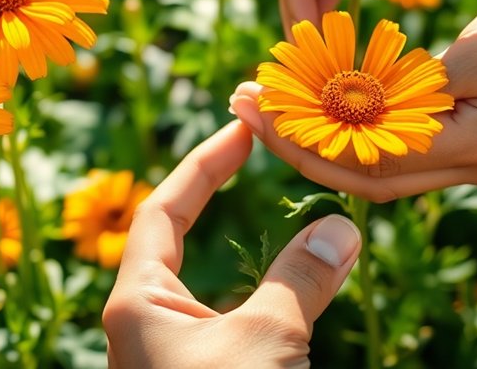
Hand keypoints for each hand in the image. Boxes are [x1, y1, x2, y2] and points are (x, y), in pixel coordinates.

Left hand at [103, 121, 361, 367]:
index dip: (203, 164)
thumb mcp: (266, 338)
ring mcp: (167, 353)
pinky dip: (259, 298)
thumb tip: (340, 227)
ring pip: (208, 285)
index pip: (161, 210)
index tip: (242, 128)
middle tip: (258, 151)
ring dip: (249, 253)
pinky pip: (227, 322)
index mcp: (136, 301)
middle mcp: (143, 322)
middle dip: (216, 193)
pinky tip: (293, 287)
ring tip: (293, 216)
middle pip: (178, 240)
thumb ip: (299, 280)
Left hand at [233, 0, 476, 201]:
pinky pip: (395, 153)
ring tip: (259, 104)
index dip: (305, 137)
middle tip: (240, 103)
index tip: (255, 104)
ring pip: (375, 170)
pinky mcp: (467, 149)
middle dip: (295, 143)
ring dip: (315, 140)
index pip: (370, 160)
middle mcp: (474, 171)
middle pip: (364, 176)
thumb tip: (346, 110)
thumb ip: (412, 89)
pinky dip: (350, 135)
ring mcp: (471, 165)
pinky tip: (309, 111)